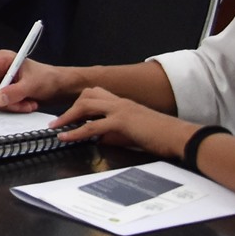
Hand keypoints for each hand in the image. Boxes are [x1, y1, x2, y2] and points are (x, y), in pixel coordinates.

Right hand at [0, 50, 73, 112]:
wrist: (60, 88)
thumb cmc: (49, 78)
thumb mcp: (32, 84)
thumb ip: (14, 92)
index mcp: (2, 60)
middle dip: (2, 99)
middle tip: (17, 103)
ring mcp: (1, 83)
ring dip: (11, 105)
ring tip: (27, 104)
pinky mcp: (5, 94)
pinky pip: (1, 105)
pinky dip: (13, 108)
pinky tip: (26, 104)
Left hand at [48, 87, 199, 157]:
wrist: (178, 136)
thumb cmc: (160, 136)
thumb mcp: (131, 133)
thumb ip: (113, 134)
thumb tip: (98, 139)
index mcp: (123, 103)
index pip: (95, 96)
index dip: (79, 104)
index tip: (68, 114)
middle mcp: (120, 102)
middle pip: (87, 96)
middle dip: (69, 108)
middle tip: (57, 121)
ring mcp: (120, 109)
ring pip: (86, 106)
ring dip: (68, 117)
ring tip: (56, 127)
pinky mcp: (122, 121)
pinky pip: (93, 125)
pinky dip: (76, 131)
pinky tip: (67, 137)